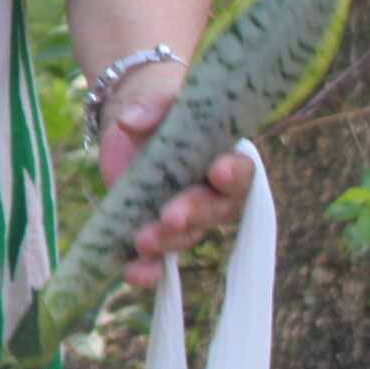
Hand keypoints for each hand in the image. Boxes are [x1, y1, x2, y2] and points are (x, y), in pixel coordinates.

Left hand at [95, 60, 252, 289]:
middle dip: (193, 215)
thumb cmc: (158, 104)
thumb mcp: (158, 95)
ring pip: (185, 237)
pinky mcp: (154, 227)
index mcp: (223, 157)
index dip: (232, 176)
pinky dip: (148, 268)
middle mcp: (209, 192)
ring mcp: (183, 214)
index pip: (239, 172)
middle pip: (213, 212)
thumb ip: (153, 105)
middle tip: (171, 217)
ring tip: (143, 242)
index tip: (218, 172)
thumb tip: (131, 122)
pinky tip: (133, 273)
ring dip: (167, 243)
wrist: (130, 120)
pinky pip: (158, 256)